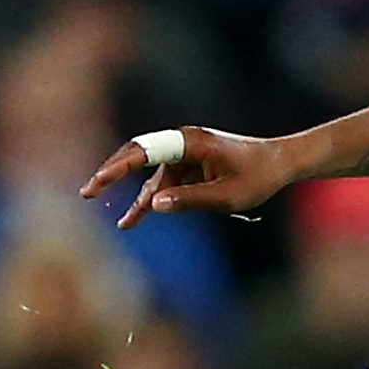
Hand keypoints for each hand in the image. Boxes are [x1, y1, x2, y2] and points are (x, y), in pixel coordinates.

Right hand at [80, 126, 298, 228]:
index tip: (98, 182)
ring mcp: (185, 155)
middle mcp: (182, 143)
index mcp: (189, 142)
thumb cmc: (259, 177)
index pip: (143, 151)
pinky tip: (137, 218)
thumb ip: (190, 199)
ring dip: (137, 200)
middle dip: (111, 176)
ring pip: (152, 177)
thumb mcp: (227, 195)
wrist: (282, 164)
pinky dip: (153, 200)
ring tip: (122, 225)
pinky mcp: (190, 167)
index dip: (117, 167)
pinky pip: (165, 183)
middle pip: (137, 156)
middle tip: (86, 193)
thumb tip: (153, 205)